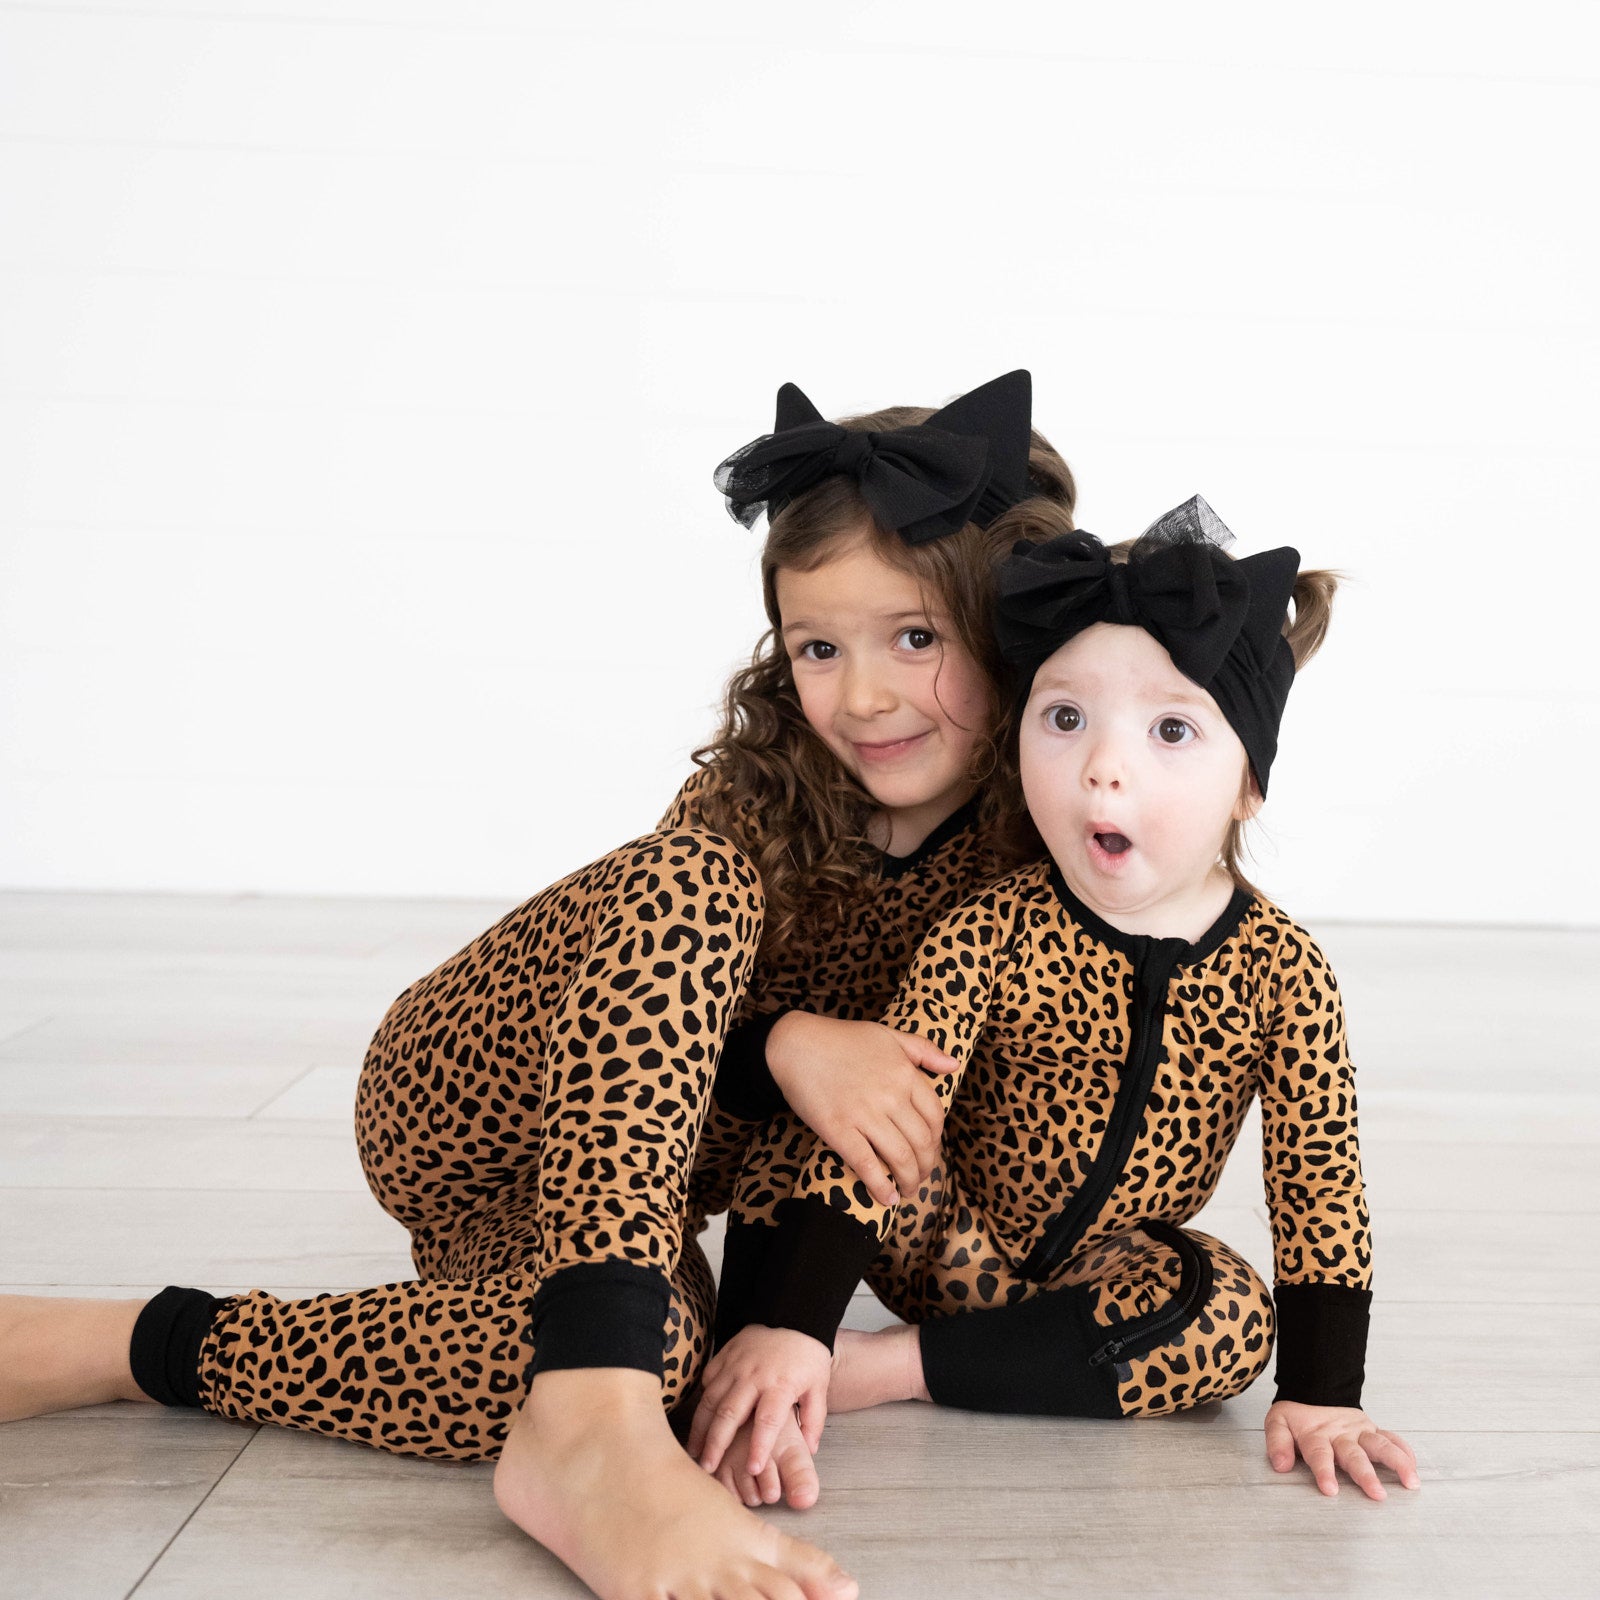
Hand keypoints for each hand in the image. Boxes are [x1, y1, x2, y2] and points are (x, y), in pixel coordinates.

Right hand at [688, 1325, 832, 1479]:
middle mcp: (754, 1375)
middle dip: (717, 1444)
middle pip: (730, 1413)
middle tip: (707, 1467)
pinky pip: (707, 1380)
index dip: (760, 1445)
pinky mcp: (724, 1355)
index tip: (754, 1469)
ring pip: (711, 1399)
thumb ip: (814, 1419)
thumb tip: (809, 1451)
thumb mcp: (819, 1386)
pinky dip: (701, 1401)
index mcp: (781, 1384)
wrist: (793, 1315)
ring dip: (701, 1427)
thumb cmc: (807, 1356)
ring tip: (694, 1451)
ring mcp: (735, 1364)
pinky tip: (699, 1421)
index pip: (768, 1419)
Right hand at [767, 1012, 957, 1207]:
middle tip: (921, 1177)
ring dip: (910, 1181)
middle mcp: (890, 1095)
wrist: (795, 1044)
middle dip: (926, 1166)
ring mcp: (864, 1114)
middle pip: (922, 1142)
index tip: (930, 1151)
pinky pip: (867, 1165)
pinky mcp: (838, 1130)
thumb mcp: (888, 1035)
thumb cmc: (840, 1039)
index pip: (935, 1116)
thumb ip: (923, 1049)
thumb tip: (953, 1065)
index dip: (937, 1140)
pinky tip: (887, 1198)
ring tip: (908, 1191)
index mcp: (904, 1073)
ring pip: (901, 1158)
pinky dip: (881, 1187)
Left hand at [1264, 1400, 1420, 1499]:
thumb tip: (1281, 1465)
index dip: (1324, 1471)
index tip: (1330, 1490)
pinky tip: (1414, 1465)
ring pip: (1380, 1445)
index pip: (1319, 1454)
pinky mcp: (1372, 1430)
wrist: (1314, 1391)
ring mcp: (1359, 1432)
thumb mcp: (1278, 1423)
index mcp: (1316, 1435)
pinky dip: (1404, 1451)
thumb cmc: (1298, 1417)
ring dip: (1396, 1462)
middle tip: (1377, 1494)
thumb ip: (1278, 1443)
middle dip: (1365, 1475)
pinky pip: (1391, 1438)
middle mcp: (1340, 1434)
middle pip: (1354, 1455)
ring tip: (1410, 1481)